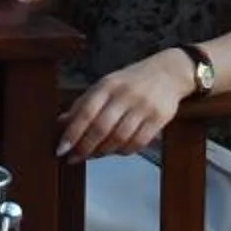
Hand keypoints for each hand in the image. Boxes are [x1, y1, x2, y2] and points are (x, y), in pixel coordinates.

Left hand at [57, 50, 197, 160]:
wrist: (169, 72)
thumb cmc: (131, 81)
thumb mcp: (106, 85)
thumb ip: (85, 104)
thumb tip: (61, 122)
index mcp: (107, 85)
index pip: (86, 111)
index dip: (72, 133)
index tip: (61, 149)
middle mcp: (125, 95)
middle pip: (101, 128)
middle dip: (85, 147)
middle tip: (74, 158)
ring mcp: (143, 106)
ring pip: (119, 138)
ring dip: (103, 152)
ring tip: (94, 155)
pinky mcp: (159, 118)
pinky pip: (138, 142)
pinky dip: (124, 151)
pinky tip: (116, 151)